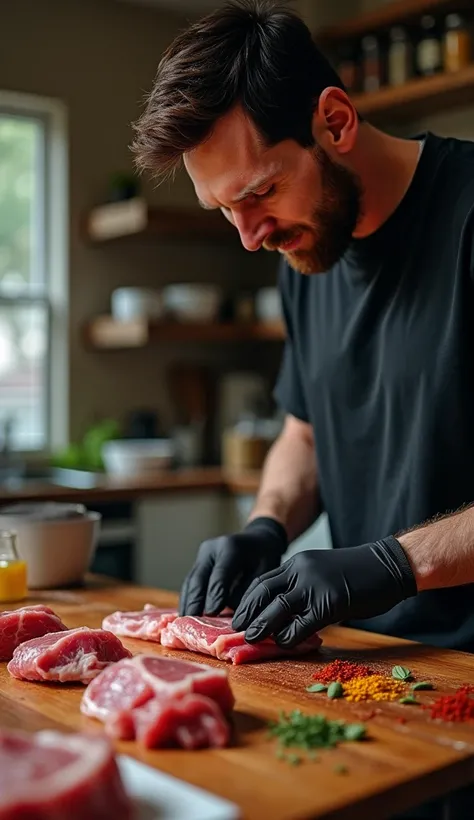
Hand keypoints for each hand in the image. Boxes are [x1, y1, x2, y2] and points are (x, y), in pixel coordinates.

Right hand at [179, 517, 287, 616]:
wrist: (258, 538)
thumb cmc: (264, 557)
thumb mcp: (264, 571)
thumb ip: (248, 591)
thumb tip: (234, 616)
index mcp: (230, 548)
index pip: (219, 576)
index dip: (214, 596)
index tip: (211, 614)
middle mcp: (211, 549)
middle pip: (198, 579)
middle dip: (195, 603)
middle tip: (192, 625)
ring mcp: (201, 555)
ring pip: (190, 582)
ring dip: (188, 604)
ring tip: (185, 625)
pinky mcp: (197, 563)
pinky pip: (190, 584)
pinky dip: (188, 600)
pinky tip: (188, 616)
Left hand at [232, 537, 417, 647]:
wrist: (388, 565)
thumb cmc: (357, 574)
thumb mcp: (322, 573)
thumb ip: (302, 587)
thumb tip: (284, 614)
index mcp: (297, 563)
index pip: (263, 581)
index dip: (248, 600)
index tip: (239, 615)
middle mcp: (301, 570)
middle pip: (263, 592)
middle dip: (248, 612)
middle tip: (237, 629)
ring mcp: (315, 585)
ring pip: (278, 607)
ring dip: (261, 625)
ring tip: (251, 638)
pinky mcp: (331, 602)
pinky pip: (302, 623)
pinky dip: (289, 636)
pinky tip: (284, 645)